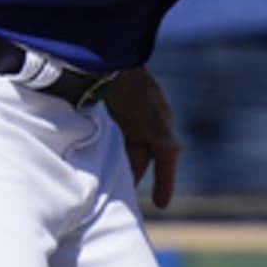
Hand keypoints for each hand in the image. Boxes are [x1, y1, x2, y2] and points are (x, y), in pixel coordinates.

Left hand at [102, 67, 181, 208]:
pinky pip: (107, 141)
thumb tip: (174, 150)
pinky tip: (91, 161)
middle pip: (141, 158)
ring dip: (117, 165)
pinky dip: (103, 153)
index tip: (162, 204)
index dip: (165, 183)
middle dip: (134, 176)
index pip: (165, 161)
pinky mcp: (105, 114)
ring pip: (123, 151)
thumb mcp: (150, 116)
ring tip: (104, 185)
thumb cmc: (132, 88)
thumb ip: (162, 137)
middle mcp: (144, 124)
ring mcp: (125, 119)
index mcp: (159, 125)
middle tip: (122, 199)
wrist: (104, 62)